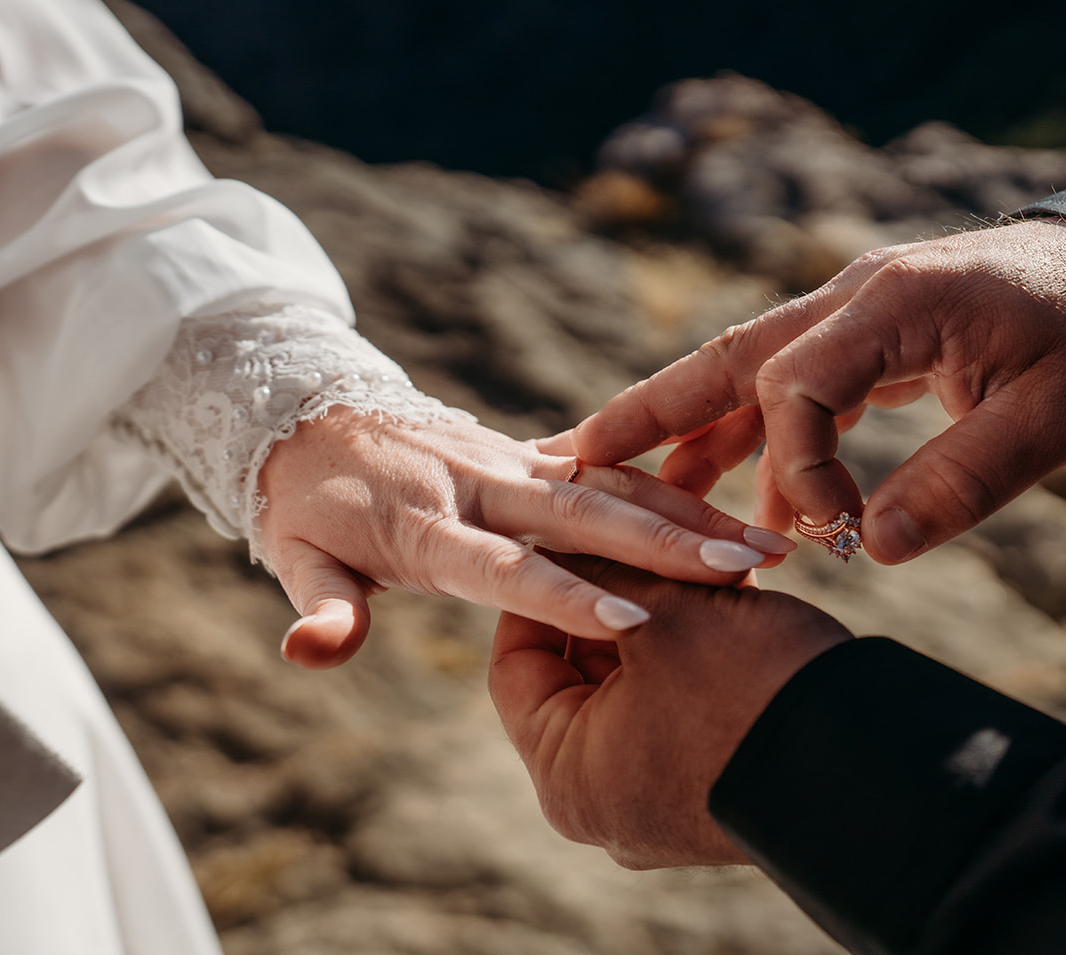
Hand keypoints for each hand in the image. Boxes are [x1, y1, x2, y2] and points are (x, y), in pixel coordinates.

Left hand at [258, 410, 795, 667]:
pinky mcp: (536, 453)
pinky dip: (674, 490)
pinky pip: (614, 469)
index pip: (503, 566)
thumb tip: (308, 653)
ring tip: (768, 547)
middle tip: (742, 568)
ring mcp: (514, 463)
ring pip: (615, 485)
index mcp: (427, 524)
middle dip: (666, 543)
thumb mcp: (296, 556)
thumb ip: (322, 606)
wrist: (314, 411)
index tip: (629, 620)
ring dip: (691, 515)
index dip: (562, 594)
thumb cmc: (309, 505)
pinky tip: (736, 515)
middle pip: (584, 515)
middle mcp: (483, 485)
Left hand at [487, 555, 850, 867]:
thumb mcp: (665, 611)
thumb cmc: (751, 684)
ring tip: (698, 560)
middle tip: (641, 538)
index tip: (569, 533)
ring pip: (636, 686)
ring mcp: (658, 807)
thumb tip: (562, 538)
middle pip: (577, 675)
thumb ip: (604, 572)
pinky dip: (695, 656)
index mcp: (567, 776)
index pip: (517, 663)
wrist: (875, 763)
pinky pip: (678, 712)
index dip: (543, 585)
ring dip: (662, 618)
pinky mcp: (711, 795)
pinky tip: (729, 598)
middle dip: (615, 599)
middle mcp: (603, 805)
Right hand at [570, 219, 1065, 562]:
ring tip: (638, 492)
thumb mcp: (1053, 418)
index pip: (792, 385)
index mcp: (892, 302)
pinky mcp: (875, 337)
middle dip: (651, 411)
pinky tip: (758, 506)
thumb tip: (871, 551)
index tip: (834, 533)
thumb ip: (960, 482)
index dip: (795, 469)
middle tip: (576, 457)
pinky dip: (764, 442)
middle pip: (728, 357)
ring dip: (695, 431)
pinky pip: (797, 387)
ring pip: (750, 370)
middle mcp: (856, 297)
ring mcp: (859, 312)